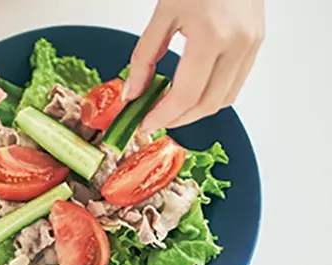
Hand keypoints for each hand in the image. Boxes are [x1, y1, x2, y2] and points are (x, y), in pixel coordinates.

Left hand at [122, 0, 264, 132]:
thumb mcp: (163, 15)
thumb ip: (144, 57)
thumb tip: (132, 93)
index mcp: (211, 36)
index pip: (186, 94)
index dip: (163, 116)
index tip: (145, 123)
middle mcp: (238, 44)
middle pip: (207, 104)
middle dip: (178, 119)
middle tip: (155, 119)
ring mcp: (252, 45)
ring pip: (224, 100)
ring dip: (195, 111)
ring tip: (170, 108)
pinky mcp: (257, 44)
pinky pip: (235, 85)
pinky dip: (211, 97)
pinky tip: (192, 93)